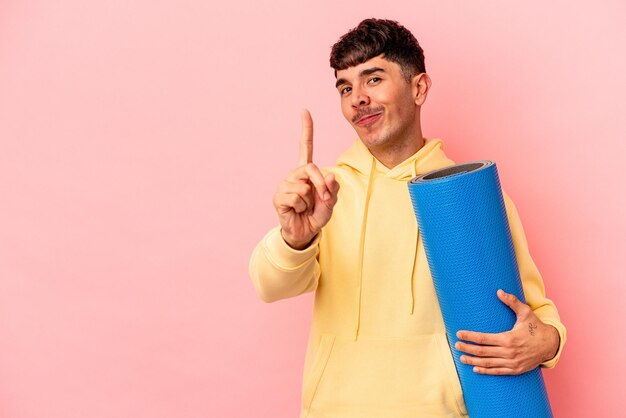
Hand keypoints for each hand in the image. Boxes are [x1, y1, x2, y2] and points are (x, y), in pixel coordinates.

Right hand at [273, 109, 339, 249]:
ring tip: (304, 207)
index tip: (304, 111)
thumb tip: (330, 175)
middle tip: (322, 200)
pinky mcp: (279, 196)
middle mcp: (294, 174)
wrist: (304, 232)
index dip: (306, 129)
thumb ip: (332, 189)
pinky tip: (296, 210)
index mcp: (306, 171)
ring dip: (309, 201)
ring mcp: (285, 184)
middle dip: (321, 186)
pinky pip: (296, 197)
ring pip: (304, 187)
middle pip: (311, 169)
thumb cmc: (316, 214)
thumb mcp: (330, 202)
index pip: (306, 146)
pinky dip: (300, 207)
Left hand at [454, 289, 559, 374]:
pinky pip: (497, 371)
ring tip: (461, 358)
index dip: (469, 336)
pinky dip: (485, 370)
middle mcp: (509, 352)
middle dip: (467, 348)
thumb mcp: (525, 313)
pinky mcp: (515, 369)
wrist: (551, 345)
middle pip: (482, 351)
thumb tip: (499, 291)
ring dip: (473, 361)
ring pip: (487, 363)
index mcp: (508, 338)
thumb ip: (512, 302)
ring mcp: (512, 363)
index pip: (483, 338)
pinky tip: (475, 368)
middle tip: (456, 345)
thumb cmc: (536, 327)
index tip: (459, 334)